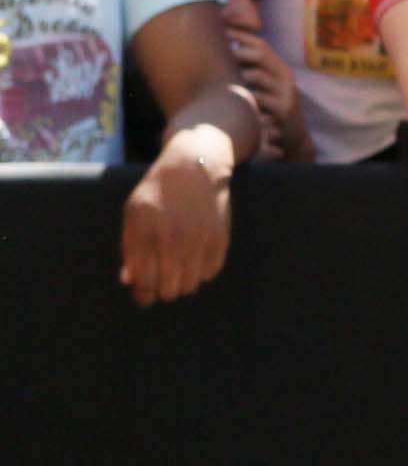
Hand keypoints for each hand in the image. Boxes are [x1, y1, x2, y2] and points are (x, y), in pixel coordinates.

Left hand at [120, 130, 236, 305]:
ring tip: (178, 272)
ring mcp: (199, 241)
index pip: (145, 281)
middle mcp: (173, 240)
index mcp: (146, 234)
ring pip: (191, 285)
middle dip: (163, 290)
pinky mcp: (220, 240)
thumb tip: (130, 280)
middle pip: (169, 288)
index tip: (144, 297)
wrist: (194, 168)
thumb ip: (130, 248)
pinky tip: (195, 259)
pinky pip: (210, 272)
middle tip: (162, 283)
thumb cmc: (157, 191)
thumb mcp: (133, 214)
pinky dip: (202, 272)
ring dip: (183, 283)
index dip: (144, 294)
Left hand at [231, 31, 311, 160]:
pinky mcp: (284, 110)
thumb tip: (223, 53)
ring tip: (224, 80)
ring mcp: (286, 93)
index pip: (261, 45)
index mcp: (280, 69)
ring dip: (238, 76)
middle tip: (220, 57)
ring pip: (257, 75)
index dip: (240, 36)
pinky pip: (259, 99)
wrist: (295, 137)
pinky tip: (234, 102)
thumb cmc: (272, 110)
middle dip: (238, 53)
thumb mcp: (267, 88)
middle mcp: (285, 77)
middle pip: (260, 54)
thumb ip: (252, 71)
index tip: (219, 32)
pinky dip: (245, 98)